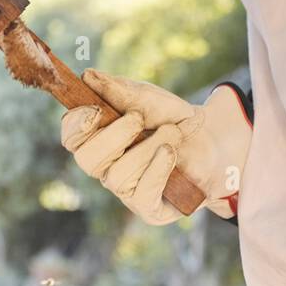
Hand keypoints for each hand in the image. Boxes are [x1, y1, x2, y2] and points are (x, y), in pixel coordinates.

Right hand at [61, 71, 252, 224]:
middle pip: (87, 160)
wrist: (214, 140)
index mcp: (98, 139)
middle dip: (112, 137)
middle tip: (137, 118)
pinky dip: (157, 168)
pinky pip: (142, 194)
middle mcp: (106, 167)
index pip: (71, 138)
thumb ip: (119, 90)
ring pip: (118, 175)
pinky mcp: (149, 208)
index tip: (94, 109)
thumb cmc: (174, 120)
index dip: (76, 125)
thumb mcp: (149, 98)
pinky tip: (170, 153)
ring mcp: (126, 191)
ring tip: (173, 132)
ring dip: (148, 148)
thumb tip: (89, 77)